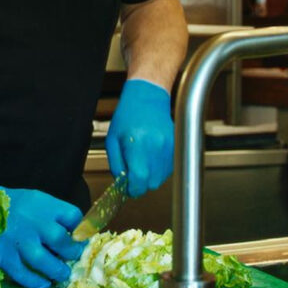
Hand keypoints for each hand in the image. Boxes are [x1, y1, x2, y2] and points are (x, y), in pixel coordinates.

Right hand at [0, 168, 83, 287]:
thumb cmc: (13, 205)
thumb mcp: (36, 200)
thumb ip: (54, 215)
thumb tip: (75, 237)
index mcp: (43, 204)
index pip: (72, 216)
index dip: (80, 229)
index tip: (79, 238)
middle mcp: (33, 221)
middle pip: (61, 240)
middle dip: (72, 252)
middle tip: (73, 257)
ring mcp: (19, 240)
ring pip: (44, 261)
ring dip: (57, 270)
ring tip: (62, 274)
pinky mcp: (5, 255)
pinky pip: (24, 274)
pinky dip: (36, 281)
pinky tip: (43, 283)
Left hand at [106, 79, 173, 196]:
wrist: (148, 98)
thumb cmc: (128, 116)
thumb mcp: (112, 140)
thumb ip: (116, 165)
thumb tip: (122, 183)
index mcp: (137, 145)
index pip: (139, 181)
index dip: (132, 189)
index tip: (128, 188)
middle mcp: (156, 147)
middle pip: (151, 184)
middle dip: (141, 183)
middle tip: (132, 172)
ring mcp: (168, 148)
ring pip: (161, 178)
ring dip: (150, 176)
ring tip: (142, 159)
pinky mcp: (176, 148)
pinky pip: (168, 169)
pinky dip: (158, 168)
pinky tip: (151, 155)